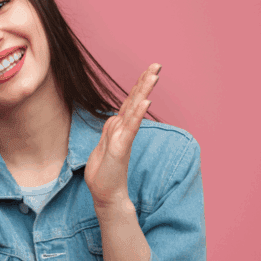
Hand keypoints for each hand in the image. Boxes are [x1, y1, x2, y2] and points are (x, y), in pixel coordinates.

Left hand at [84, 63, 161, 213]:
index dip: (139, 85)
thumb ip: (111, 131)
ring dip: (144, 91)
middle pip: (135, 100)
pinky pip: (130, 127)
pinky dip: (137, 113)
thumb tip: (116, 119)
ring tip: (154, 75)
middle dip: (146, 81)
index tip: (149, 69)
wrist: (105, 195)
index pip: (129, 101)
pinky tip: (145, 101)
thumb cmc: (103, 173)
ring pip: (134, 109)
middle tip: (157, 65)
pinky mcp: (121, 147)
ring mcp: (123, 137)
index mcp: (118, 127)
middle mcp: (122, 129)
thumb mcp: (102, 146)